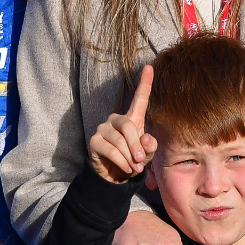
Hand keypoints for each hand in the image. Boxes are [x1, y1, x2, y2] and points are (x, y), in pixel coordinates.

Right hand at [89, 65, 156, 182]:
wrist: (114, 177)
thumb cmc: (132, 161)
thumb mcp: (145, 155)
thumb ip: (150, 147)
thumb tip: (146, 139)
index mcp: (132, 119)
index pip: (139, 99)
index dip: (145, 83)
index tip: (149, 67)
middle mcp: (115, 120)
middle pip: (128, 126)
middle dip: (136, 145)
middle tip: (141, 161)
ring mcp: (103, 129)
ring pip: (119, 140)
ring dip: (129, 157)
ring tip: (134, 168)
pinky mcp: (94, 141)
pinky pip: (110, 149)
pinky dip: (121, 161)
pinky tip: (126, 169)